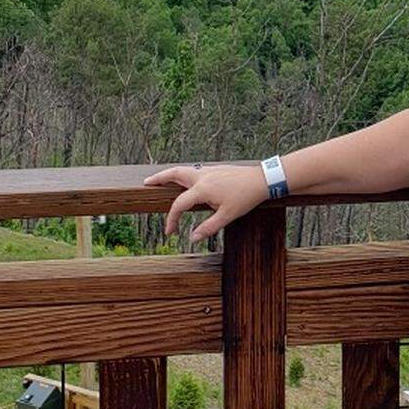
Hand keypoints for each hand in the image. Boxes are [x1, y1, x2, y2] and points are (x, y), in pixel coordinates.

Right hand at [146, 162, 268, 243]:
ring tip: (160, 180)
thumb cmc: (246, 198)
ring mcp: (209, 170)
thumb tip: (192, 238)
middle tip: (146, 183)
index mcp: (202, 188)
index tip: (170, 232)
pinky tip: (185, 181)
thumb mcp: (227, 216)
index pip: (179, 204)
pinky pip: (193, 170)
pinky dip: (183, 174)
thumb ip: (208, 227)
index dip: (171, 219)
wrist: (262, 179)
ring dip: (170, 174)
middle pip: (174, 174)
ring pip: (184, 170)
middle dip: (159, 179)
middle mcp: (202, 176)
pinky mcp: (216, 169)